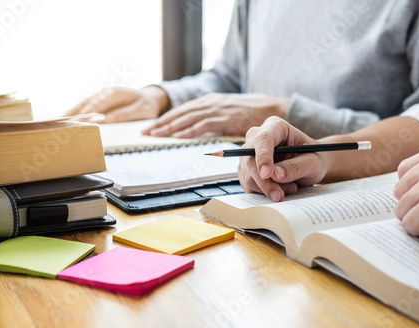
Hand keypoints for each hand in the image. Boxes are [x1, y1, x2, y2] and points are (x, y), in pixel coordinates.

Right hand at [64, 86, 169, 122]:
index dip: (84, 115)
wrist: (151, 99)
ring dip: (70, 114)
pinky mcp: (99, 101)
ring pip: (82, 105)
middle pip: (84, 104)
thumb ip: (124, 115)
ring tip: (55, 124)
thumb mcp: (141, 111)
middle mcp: (104, 92)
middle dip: (71, 114)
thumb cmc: (147, 106)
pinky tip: (64, 120)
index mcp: (114, 93)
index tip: (74, 124)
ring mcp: (101, 96)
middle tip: (58, 125)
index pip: (95, 105)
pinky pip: (85, 107)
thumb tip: (107, 120)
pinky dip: (75, 113)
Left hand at [141, 93, 289, 137]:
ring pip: (187, 118)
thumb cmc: (251, 112)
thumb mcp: (227, 112)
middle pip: (180, 113)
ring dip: (170, 127)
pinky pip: (203, 125)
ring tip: (156, 135)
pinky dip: (189, 131)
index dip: (165, 118)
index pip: (182, 110)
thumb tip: (198, 130)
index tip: (151, 127)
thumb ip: (212, 119)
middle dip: (161, 123)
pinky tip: (178, 136)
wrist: (272, 109)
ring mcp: (217, 109)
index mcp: (209, 101)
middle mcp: (210, 102)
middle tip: (145, 132)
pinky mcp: (225, 118)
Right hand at [238, 117, 327, 201]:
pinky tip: (280, 190)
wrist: (309, 166)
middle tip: (279, 196)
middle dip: (264, 181)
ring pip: (248, 176)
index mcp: (274, 126)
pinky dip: (264, 193)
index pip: (263, 139)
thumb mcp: (313, 162)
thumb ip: (296, 166)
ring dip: (268, 188)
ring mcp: (248, 155)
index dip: (263, 156)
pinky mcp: (246, 171)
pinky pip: (249, 186)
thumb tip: (276, 175)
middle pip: (250, 160)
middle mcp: (256, 138)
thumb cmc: (312, 158)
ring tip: (291, 188)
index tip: (267, 174)